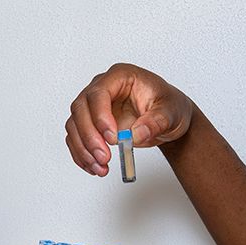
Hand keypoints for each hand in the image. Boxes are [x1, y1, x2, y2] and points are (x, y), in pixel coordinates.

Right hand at [65, 63, 193, 175]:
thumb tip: (136, 134)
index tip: (112, 138)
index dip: (100, 116)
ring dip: (84, 149)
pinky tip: (93, 167)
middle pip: (80, 109)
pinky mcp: (90, 124)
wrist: (167, 120)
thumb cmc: (169, 107)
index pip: (99, 93)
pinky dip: (82, 155)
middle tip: (104, 157)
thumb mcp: (171, 113)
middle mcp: (101, 88)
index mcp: (120, 77)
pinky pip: (76, 139)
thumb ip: (156, 122)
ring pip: (74, 125)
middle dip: (89, 137)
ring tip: (101, 167)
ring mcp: (93, 106)